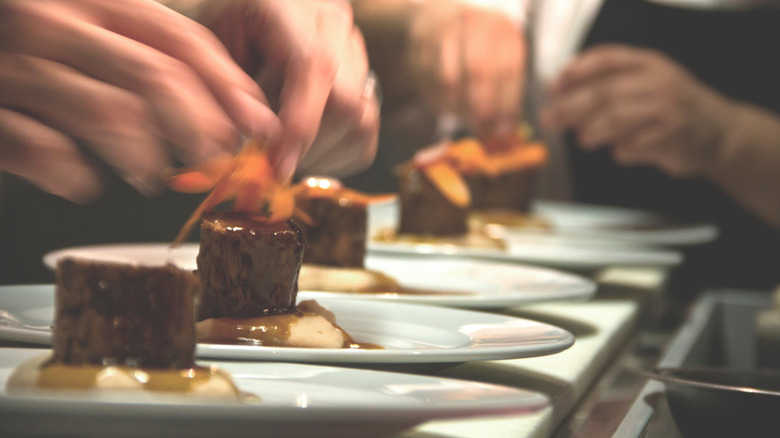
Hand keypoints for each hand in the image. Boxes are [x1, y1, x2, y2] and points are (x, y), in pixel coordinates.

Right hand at [0, 0, 280, 201]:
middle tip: (212, 159)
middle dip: (199, 128)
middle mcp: (52, 21)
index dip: (228, 86)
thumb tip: (236, 110)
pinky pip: (46, 151)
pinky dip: (76, 175)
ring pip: (110, 115)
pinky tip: (86, 181)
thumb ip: (150, 56)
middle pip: (155, 76)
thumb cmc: (34, 56)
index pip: (179, 39)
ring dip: (146, 157)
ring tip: (151, 174)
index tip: (256, 124)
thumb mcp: (91, 33)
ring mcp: (14, 65)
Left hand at [190, 0, 379, 179]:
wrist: (237, 23)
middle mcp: (333, 24)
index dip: (301, 124)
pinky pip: (366, 130)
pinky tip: (306, 151)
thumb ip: (231, 95)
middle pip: (346, 101)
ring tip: (287, 156)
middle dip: (309, 145)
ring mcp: (353, 50)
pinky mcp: (363, 77)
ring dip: (324, 153)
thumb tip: (264, 137)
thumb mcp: (206, 57)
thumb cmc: (217, 39)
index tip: (278, 164)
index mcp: (290, 8)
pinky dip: (338, 153)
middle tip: (273, 163)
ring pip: (362, 120)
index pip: (315, 67)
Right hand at [405, 1, 524, 136]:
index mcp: (504, 30)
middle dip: (480, 107)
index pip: (509, 69)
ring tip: (464, 118)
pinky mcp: (422, 43)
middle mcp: (476, 25)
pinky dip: (438, 101)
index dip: (506, 103)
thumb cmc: (478, 52)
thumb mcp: (500, 63)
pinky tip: (447, 107)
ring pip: (449, 79)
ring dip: (457, 107)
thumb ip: (506, 95)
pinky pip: (428, 81)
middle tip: (480, 128)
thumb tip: (504, 130)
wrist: (440, 25)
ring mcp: (446, 31)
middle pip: (478, 71)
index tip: (503, 129)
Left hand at [539, 44, 732, 177]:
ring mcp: (668, 109)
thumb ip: (608, 85)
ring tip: (583, 140)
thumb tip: (560, 94)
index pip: (607, 58)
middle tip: (549, 120)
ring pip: (615, 120)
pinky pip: (632, 146)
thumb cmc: (671, 109)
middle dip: (570, 108)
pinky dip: (620, 151)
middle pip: (604, 92)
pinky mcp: (672, 137)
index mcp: (650, 64)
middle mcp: (660, 82)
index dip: (576, 71)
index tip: (553, 86)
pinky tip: (620, 152)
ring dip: (591, 132)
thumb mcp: (645, 85)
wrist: (721, 133)